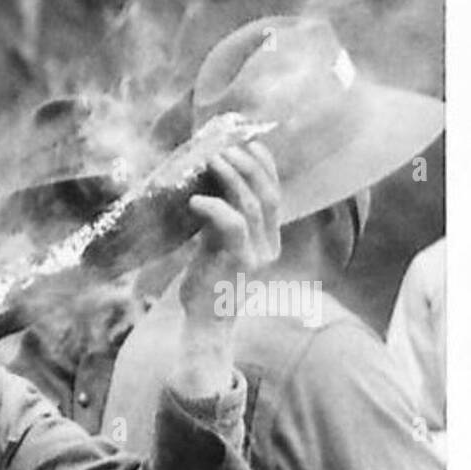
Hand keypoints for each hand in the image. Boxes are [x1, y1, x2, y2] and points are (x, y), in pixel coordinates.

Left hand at [172, 142, 281, 398]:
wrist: (206, 325)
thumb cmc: (207, 287)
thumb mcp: (216, 249)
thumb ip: (219, 225)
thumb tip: (205, 192)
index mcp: (269, 240)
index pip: (274, 195)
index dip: (266, 167)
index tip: (251, 144)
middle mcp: (269, 246)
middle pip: (267, 194)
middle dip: (249, 165)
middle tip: (227, 147)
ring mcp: (257, 255)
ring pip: (251, 205)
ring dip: (232, 178)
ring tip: (213, 161)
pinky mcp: (239, 263)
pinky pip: (232, 225)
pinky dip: (214, 207)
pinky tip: (196, 200)